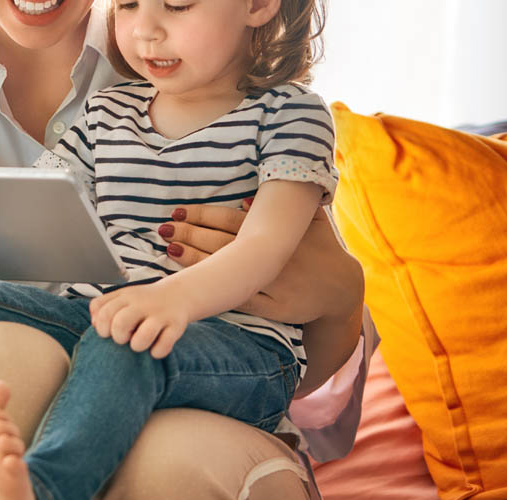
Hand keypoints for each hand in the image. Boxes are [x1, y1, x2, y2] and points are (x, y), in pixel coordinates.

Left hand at [89, 280, 188, 358]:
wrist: (178, 294)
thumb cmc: (144, 301)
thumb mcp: (122, 297)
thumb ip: (103, 306)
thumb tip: (94, 323)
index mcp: (125, 296)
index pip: (103, 311)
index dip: (101, 327)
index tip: (108, 332)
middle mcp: (142, 304)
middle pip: (120, 323)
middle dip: (118, 337)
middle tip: (124, 338)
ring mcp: (160, 314)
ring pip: (143, 337)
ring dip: (137, 346)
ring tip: (139, 343)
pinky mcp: (176, 326)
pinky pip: (164, 346)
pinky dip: (157, 352)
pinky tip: (155, 348)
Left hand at [157, 199, 362, 324]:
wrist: (342, 290)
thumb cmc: (322, 250)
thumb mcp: (311, 222)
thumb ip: (285, 206)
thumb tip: (245, 198)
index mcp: (274, 232)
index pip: (229, 220)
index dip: (202, 215)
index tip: (178, 212)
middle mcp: (269, 255)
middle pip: (221, 242)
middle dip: (189, 235)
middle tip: (163, 229)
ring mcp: (269, 282)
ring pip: (226, 270)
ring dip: (195, 260)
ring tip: (168, 250)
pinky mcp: (271, 307)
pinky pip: (239, 299)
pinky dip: (217, 291)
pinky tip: (195, 285)